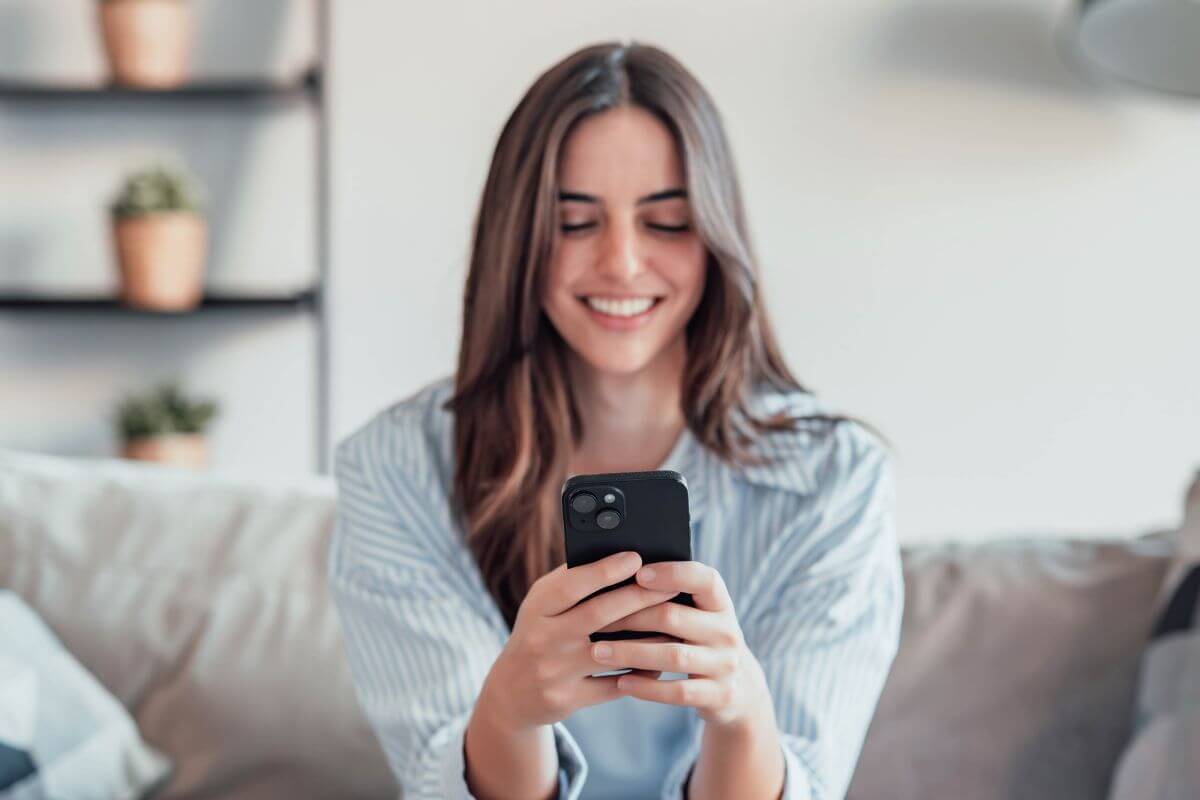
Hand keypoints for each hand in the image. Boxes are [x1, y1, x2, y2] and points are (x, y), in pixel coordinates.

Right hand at [477, 551, 678, 734]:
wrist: (511, 691)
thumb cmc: (540, 632)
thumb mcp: (543, 604)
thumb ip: (573, 582)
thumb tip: (621, 559)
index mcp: (538, 607)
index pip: (572, 584)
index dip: (605, 570)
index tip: (637, 558)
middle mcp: (544, 638)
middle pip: (599, 614)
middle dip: (640, 597)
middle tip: (673, 584)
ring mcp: (555, 671)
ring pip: (613, 652)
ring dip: (650, 638)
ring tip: (678, 622)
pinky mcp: (568, 699)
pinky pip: (615, 686)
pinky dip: (642, 672)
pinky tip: (662, 659)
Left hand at [591, 560, 770, 729]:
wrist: (738, 689)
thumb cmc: (699, 640)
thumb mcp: (697, 615)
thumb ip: (670, 597)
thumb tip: (618, 575)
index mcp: (720, 603)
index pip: (704, 579)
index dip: (672, 573)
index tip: (638, 573)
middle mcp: (727, 631)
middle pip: (674, 617)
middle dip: (631, 616)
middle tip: (593, 617)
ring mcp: (725, 665)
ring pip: (672, 655)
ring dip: (631, 652)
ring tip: (597, 651)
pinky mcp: (719, 695)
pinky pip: (678, 692)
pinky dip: (647, 687)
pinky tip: (621, 683)